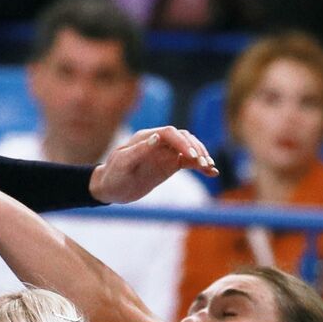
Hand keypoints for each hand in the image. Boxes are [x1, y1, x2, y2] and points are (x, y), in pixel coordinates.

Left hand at [89, 126, 217, 203]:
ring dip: (201, 155)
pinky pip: (189, 162)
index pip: (169, 133)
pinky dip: (201, 166)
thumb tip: (157, 137)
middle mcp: (157, 142)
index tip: (192, 156)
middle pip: (183, 138)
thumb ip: (139, 150)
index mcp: (146, 138)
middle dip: (196, 148)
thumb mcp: (122, 164)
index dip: (182, 142)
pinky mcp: (169, 164)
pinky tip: (211, 172)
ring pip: (189, 148)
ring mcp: (165, 153)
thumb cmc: (113, 175)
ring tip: (209, 167)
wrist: (111, 188)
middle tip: (204, 163)